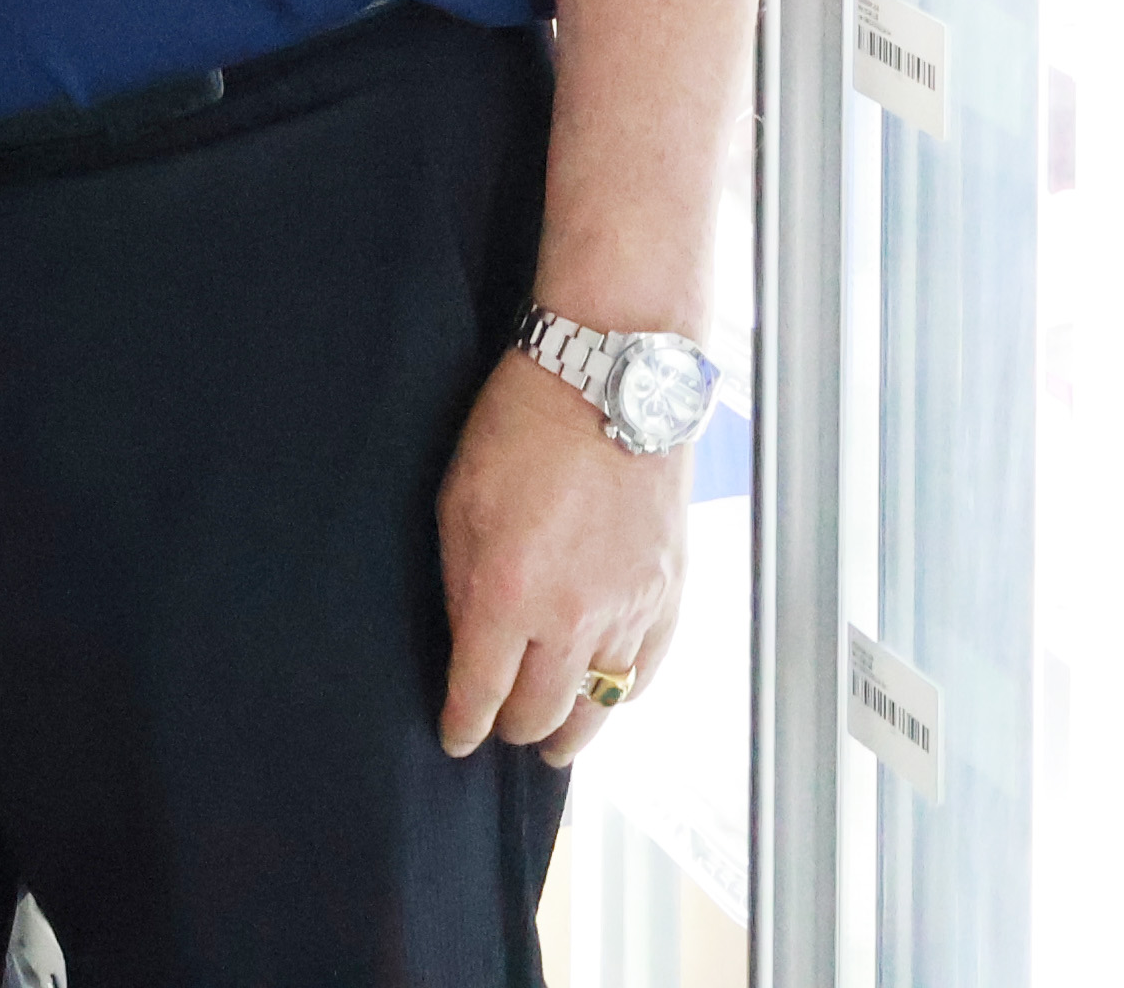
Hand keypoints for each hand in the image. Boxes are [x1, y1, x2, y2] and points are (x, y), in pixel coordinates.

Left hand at [435, 349, 682, 765]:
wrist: (610, 378)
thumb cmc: (521, 427)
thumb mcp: (458, 504)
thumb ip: (461, 586)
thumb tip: (468, 642)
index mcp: (508, 596)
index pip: (479, 696)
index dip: (462, 727)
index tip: (455, 739)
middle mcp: (573, 617)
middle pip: (539, 713)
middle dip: (512, 729)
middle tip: (499, 729)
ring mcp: (629, 608)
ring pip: (598, 706)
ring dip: (570, 729)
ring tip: (553, 744)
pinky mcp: (667, 591)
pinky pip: (645, 671)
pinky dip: (622, 693)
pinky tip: (606, 696)